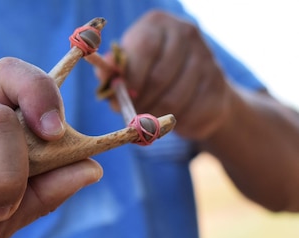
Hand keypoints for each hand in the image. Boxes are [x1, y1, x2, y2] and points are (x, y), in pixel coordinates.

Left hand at [101, 11, 232, 140]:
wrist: (191, 90)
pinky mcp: (219, 85)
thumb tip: (106, 71)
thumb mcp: (126, 70)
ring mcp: (207, 57)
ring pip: (174, 99)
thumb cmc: (148, 77)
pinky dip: (176, 123)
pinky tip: (171, 118)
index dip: (132, 78)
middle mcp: (186, 33)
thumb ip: (113, 71)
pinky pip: (191, 113)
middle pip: (160, 76)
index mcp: (158, 24)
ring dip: (156, 116)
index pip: (145, 48)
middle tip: (133, 115)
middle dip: (141, 102)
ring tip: (149, 118)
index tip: (124, 97)